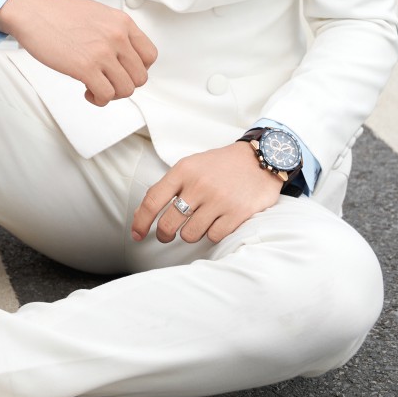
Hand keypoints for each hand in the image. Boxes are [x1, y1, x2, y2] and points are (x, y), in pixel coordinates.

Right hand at [0, 0, 157, 105]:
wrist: (33, 11)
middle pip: (140, 77)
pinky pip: (106, 95)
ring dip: (112, 94)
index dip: (138, 69)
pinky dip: (98, 99)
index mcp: (122, 23)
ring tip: (97, 87)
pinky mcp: (85, 67)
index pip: (150, 55)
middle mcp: (116, 37)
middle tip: (109, 82)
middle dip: (124, 84)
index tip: (125, 71)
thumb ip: (115, 32)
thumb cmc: (59, 12)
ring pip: (126, 89)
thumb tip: (123, 54)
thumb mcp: (98, 14)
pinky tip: (87, 90)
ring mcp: (102, 53)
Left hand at [132, 140, 283, 246]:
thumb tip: (142, 214)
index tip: (137, 234)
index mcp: (183, 170)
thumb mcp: (191, 166)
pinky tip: (217, 223)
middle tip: (167, 235)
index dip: (141, 221)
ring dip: (191, 233)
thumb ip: (168, 187)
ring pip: (190, 234)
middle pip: (168, 223)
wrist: (260, 159)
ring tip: (199, 222)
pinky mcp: (237, 213)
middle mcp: (199, 185)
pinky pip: (213, 237)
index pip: (153, 200)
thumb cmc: (221, 166)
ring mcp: (218, 200)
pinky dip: (212, 234)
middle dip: (164, 234)